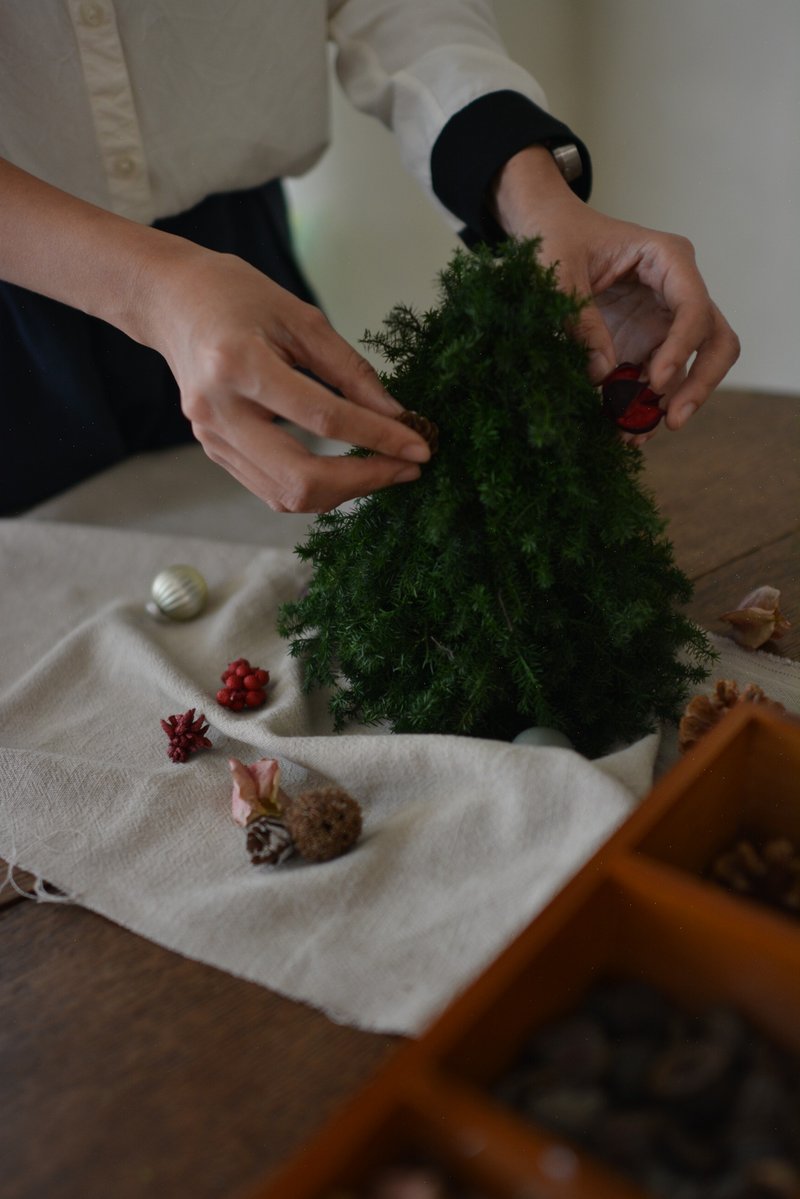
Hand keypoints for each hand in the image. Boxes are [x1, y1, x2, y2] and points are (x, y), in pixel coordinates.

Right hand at [142, 246, 430, 511]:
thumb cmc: (235, 295)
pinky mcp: (215, 450)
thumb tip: (396, 415)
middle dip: (364, 481)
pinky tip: (347, 469)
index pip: (323, 419)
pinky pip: (272, 487)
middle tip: (408, 469)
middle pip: (300, 478)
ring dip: (344, 490)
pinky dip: (316, 487)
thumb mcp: (301, 317)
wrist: (170, 301)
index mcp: (239, 365)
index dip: (378, 439)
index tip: (420, 448)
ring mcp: (212, 438)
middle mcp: (219, 412)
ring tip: (384, 469)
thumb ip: (350, 370)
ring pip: (286, 495)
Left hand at [492, 147, 739, 443]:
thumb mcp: (559, 273)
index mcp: (667, 258)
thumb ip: (580, 320)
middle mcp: (677, 290)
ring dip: (669, 404)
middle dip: (700, 383)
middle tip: (673, 421)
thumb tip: (603, 375)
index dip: (681, 348)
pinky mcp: (646, 343)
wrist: (547, 233)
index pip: (694, 307)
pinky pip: (658, 381)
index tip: (655, 382)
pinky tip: (626, 430)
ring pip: (693, 367)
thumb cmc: (557, 238)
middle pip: (715, 340)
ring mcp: (664, 320)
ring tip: (634, 435)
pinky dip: (645, 406)